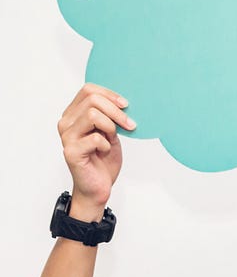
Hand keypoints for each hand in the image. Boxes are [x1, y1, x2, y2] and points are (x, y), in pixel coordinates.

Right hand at [56, 84, 134, 214]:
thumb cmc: (103, 159)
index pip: (88, 90)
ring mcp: (66, 137)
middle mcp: (66, 123)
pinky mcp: (71, 151)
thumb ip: (110, 116)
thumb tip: (123, 101)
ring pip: (93, 116)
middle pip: (92, 100)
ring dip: (111, 126)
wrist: (98, 186)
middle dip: (116, 111)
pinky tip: (104, 152)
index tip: (126, 105)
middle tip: (129, 125)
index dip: (110, 94)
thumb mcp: (110, 132)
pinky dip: (107, 145)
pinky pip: (96, 138)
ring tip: (112, 139)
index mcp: (73, 114)